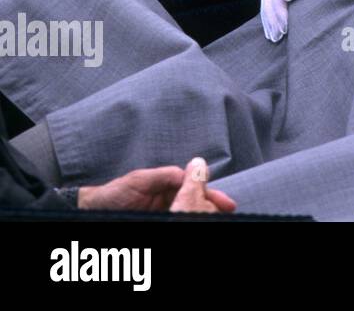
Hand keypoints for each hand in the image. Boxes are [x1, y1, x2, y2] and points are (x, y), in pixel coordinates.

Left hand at [78, 158, 234, 212]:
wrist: (89, 212)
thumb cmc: (111, 194)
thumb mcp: (138, 180)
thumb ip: (164, 175)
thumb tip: (189, 171)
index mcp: (166, 186)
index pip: (192, 187)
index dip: (209, 193)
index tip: (224, 202)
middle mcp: (167, 200)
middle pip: (194, 201)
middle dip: (210, 206)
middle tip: (225, 212)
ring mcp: (162, 213)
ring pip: (186, 212)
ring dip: (199, 212)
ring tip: (212, 216)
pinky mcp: (158, 220)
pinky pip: (174, 219)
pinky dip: (184, 218)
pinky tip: (193, 219)